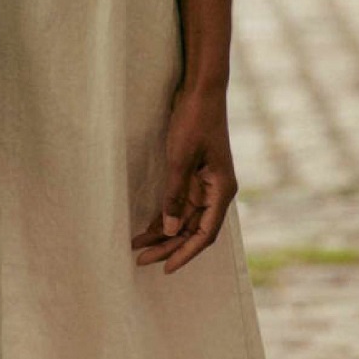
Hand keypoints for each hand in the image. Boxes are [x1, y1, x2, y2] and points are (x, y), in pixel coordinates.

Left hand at [131, 80, 237, 273]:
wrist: (201, 90)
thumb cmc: (195, 121)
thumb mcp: (181, 158)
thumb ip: (176, 195)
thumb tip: (171, 229)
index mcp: (221, 190)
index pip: (204, 233)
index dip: (185, 253)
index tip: (165, 268)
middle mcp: (216, 191)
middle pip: (193, 230)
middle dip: (168, 246)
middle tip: (141, 259)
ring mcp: (206, 184)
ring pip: (185, 219)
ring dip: (163, 233)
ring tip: (137, 246)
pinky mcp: (195, 175)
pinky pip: (180, 204)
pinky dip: (165, 216)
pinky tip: (147, 227)